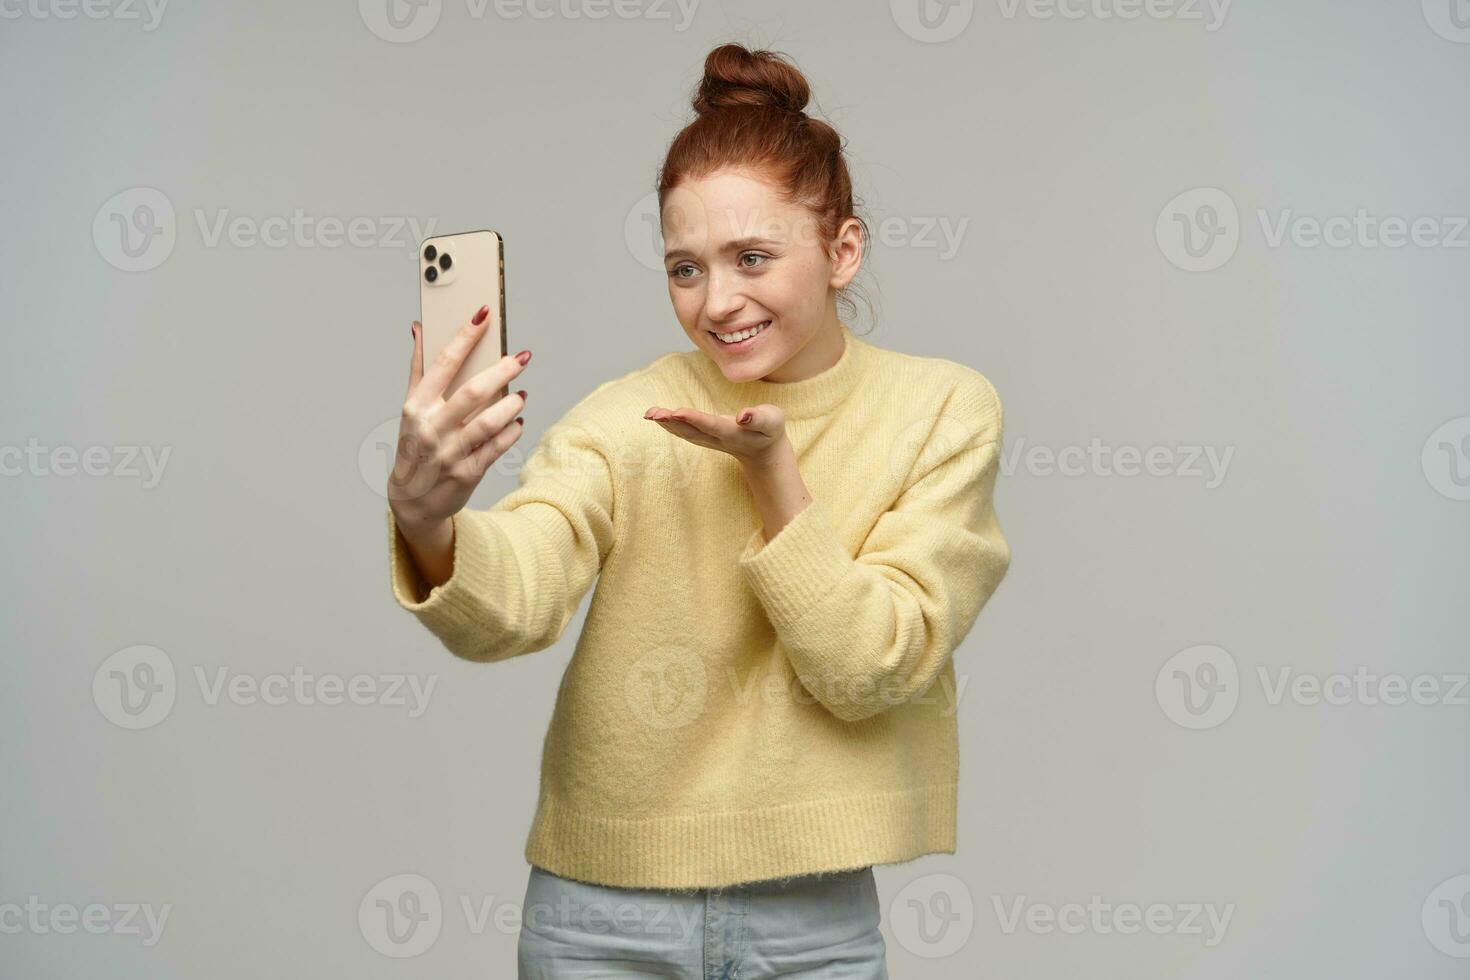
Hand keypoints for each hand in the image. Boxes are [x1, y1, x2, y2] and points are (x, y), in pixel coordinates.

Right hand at [388, 306, 529, 543]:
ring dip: (512, 404)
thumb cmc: (415, 445)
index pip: (443, 363)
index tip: (484, 314)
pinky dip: (512, 431)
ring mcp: (450, 452)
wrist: (413, 500)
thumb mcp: (411, 407)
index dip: (464, 336)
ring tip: (521, 395)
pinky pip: (497, 447)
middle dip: (502, 370)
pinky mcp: (468, 473)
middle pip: (473, 391)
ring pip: (489, 421)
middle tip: (521, 358)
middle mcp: (431, 427)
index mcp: (416, 406)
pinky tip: (518, 421)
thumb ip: (419, 367)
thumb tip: (419, 326)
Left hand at [642, 402, 786, 466]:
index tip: (677, 412)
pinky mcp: (704, 437)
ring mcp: (709, 440)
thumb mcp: (772, 420)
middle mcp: (717, 439)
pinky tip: (657, 416)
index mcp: (732, 433)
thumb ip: (758, 418)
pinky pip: (684, 432)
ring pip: (685, 432)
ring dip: (666, 424)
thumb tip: (743, 415)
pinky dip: (669, 425)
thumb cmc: (769, 430)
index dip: (694, 419)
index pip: (710, 425)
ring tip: (649, 413)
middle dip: (672, 422)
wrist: (764, 451)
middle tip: (652, 413)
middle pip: (691, 431)